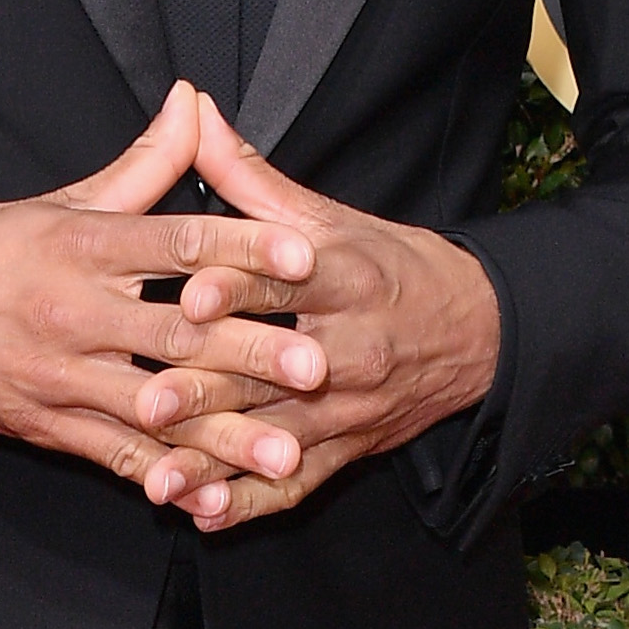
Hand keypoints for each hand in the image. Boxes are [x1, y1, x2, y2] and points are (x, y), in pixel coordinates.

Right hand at [0, 84, 333, 515]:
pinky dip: (165, 477)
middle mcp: (75, 310)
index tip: (304, 256)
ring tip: (287, 453)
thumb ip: (142, 163)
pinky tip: (215, 499)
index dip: (244, 247)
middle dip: (252, 352)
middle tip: (318, 367)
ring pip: (155, 408)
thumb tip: (194, 103)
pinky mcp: (45, 424)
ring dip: (225, 435)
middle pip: (177, 332)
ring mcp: (60, 374)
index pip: (176, 240)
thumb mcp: (61, 200)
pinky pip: (115, 456)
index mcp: (84, 244)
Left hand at [120, 91, 499, 531]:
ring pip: (277, 438)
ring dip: (217, 462)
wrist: (480, 333)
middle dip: (210, 390)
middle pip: (272, 372)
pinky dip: (250, 504)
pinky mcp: (347, 451)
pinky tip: (203, 518)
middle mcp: (349, 348)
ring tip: (160, 480)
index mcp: (345, 278)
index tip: (190, 298)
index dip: (239, 289)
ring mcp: (349, 408)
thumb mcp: (329, 216)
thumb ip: (251, 176)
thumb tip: (193, 111)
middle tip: (148, 402)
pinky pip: (296, 486)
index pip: (287, 284)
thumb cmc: (390, 266)